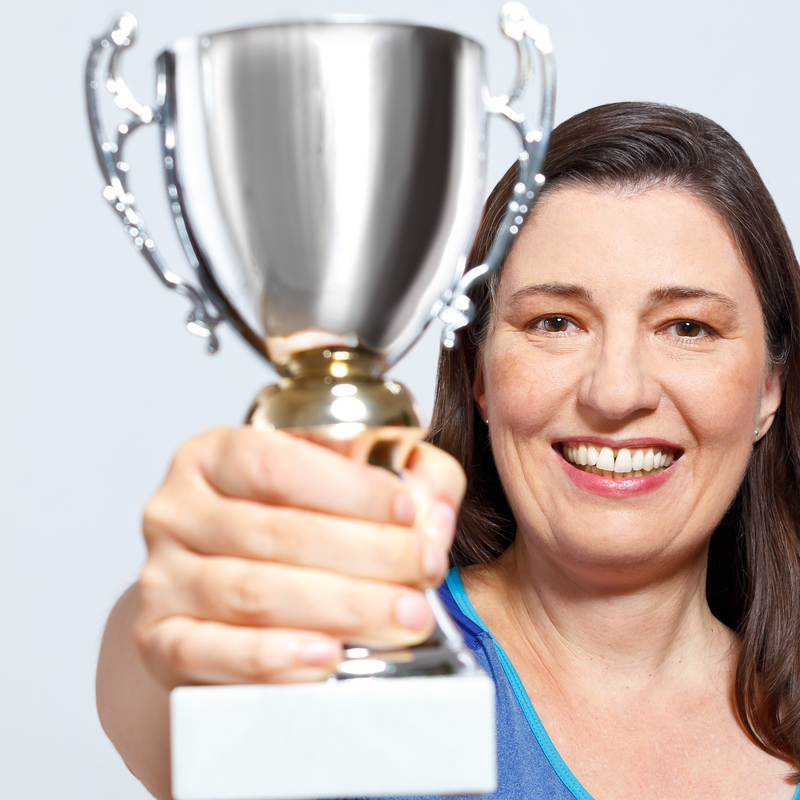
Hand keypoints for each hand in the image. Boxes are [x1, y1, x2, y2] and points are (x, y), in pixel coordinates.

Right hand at [135, 427, 465, 687]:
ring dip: (340, 607)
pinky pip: (208, 651)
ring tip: (402, 616)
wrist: (223, 601)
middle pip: (276, 532)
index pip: (278, 463)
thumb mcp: (346, 486)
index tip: (409, 513)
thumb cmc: (287, 533)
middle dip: (366, 554)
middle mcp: (178, 510)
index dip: (351, 490)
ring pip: (253, 592)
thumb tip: (432, 507)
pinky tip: (324, 655)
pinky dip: (270, 657)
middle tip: (423, 571)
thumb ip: (406, 477)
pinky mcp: (159, 640)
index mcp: (215, 456)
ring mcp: (161, 577)